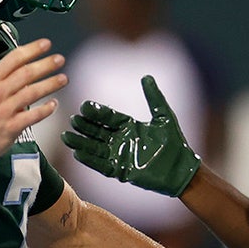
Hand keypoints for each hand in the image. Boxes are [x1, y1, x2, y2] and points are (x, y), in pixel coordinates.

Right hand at [0, 39, 65, 159]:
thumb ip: (2, 76)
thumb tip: (26, 63)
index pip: (13, 60)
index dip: (32, 50)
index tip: (46, 44)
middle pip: (25, 74)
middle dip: (45, 64)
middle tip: (60, 59)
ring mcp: (4, 111)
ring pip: (32, 93)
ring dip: (50, 84)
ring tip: (63, 78)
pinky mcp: (11, 127)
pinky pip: (33, 115)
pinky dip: (46, 109)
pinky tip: (54, 104)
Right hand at [61, 75, 199, 195]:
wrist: (182, 170)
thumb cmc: (175, 143)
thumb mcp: (164, 117)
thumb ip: (154, 97)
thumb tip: (146, 76)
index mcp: (130, 126)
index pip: (109, 117)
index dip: (97, 112)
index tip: (84, 106)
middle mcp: (122, 140)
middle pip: (98, 132)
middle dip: (85, 127)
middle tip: (72, 120)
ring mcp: (120, 156)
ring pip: (95, 148)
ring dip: (81, 143)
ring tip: (66, 137)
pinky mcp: (121, 171)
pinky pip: (102, 165)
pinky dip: (90, 160)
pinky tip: (78, 153)